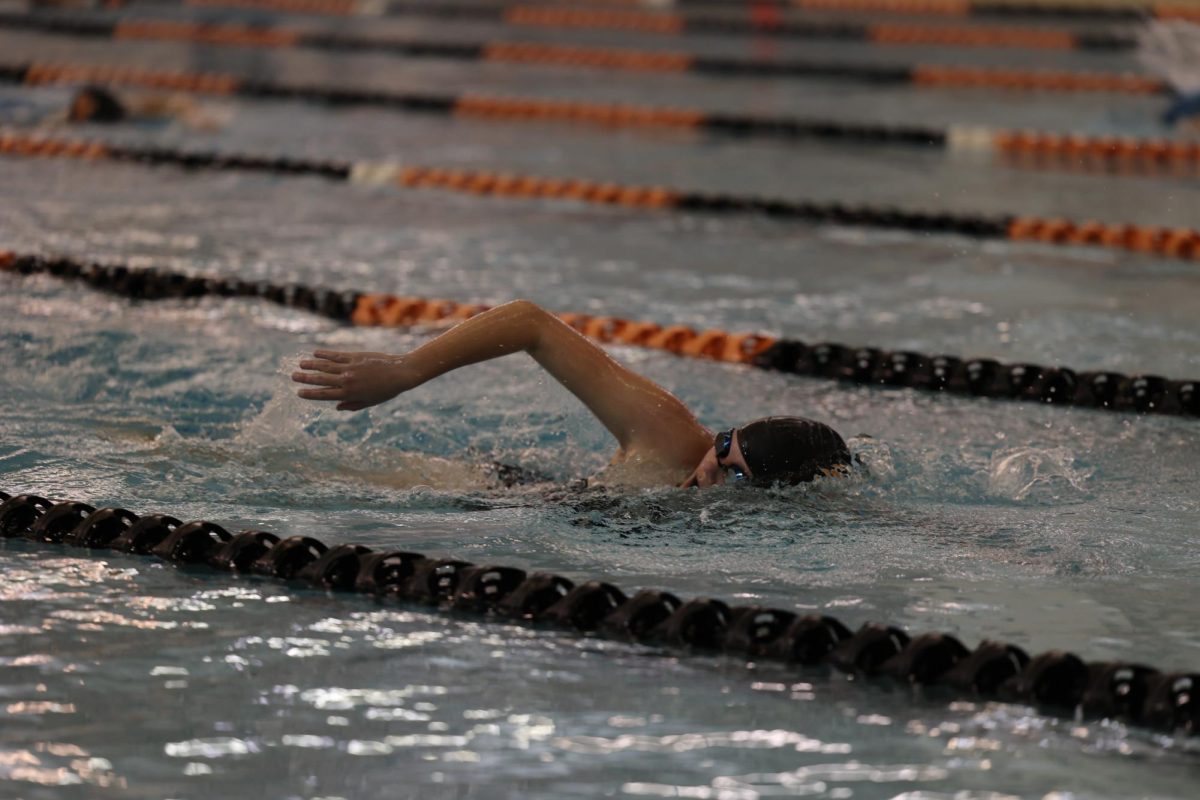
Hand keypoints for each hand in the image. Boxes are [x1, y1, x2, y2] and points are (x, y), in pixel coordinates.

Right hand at [292, 350, 420, 410]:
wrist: (400, 373)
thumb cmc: (386, 391)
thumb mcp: (370, 402)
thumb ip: (352, 405)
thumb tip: (336, 407)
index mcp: (350, 394)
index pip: (325, 395)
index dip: (311, 393)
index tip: (299, 393)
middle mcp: (347, 381)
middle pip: (321, 379)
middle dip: (306, 378)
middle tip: (293, 376)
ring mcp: (350, 368)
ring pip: (326, 366)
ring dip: (312, 365)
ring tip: (300, 364)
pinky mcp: (355, 357)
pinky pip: (336, 355)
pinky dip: (325, 354)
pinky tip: (315, 353)